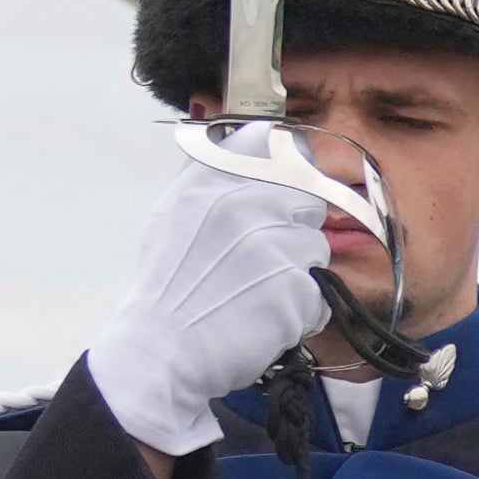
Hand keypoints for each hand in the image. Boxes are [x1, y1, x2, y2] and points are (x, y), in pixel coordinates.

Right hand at [86, 127, 371, 454]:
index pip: (281, 146)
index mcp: (213, 180)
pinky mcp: (293, 291)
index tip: (281, 197)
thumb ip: (206, 169)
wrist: (159, 353)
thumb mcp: (173, 214)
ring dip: (296, 275)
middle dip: (292, 230)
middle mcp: (244, 204)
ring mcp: (272, 247)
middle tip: (257, 262)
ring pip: (316, 249)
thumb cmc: (168, 287)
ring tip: (253, 294)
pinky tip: (262, 320)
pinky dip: (299, 314)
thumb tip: (237, 125)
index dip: (290, 172)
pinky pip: (320, 296)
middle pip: (308, 200)